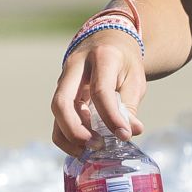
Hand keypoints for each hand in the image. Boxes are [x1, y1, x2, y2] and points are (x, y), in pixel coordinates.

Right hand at [50, 30, 145, 155]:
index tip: (124, 136)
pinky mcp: (61, 92)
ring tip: (89, 151)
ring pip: (56, 112)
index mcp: (101, 57)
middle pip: (63, 102)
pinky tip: (81, 147)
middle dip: (76, 130)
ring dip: (69, 136)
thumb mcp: (135, 78)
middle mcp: (75, 66)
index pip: (101, 91)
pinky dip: (66, 136)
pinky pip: (57, 117)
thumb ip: (130, 105)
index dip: (111, 117)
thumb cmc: (123, 61)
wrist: (107, 40)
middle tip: (97, 146)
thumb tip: (132, 131)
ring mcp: (64, 79)